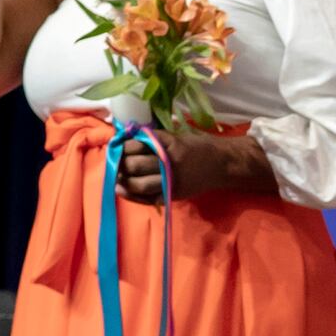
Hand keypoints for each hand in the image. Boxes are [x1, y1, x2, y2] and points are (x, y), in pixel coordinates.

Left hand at [115, 127, 271, 199]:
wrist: (221, 165)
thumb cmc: (198, 147)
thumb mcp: (177, 136)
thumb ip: (154, 139)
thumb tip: (127, 138)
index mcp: (169, 144)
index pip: (137, 144)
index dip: (122, 145)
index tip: (115, 145)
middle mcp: (169, 163)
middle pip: (135, 164)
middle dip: (120, 163)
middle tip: (114, 160)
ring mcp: (171, 181)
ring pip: (139, 184)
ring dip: (123, 180)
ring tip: (116, 176)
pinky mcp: (173, 194)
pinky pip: (147, 198)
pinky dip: (132, 195)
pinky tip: (121, 190)